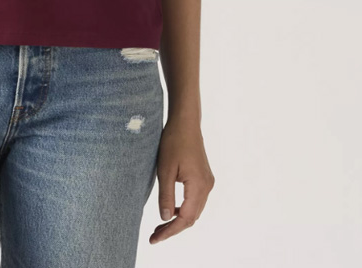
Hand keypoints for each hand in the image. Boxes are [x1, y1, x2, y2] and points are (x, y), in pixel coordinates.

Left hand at [148, 117, 214, 244]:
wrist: (185, 122)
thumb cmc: (173, 141)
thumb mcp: (165, 169)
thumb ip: (166, 195)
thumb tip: (165, 219)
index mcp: (198, 186)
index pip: (185, 218)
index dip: (170, 231)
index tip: (155, 239)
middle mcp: (207, 187)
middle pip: (191, 217)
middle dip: (173, 228)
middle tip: (155, 235)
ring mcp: (207, 182)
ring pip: (194, 210)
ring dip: (178, 219)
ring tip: (160, 226)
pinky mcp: (204, 177)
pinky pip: (195, 200)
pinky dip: (183, 209)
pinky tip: (171, 209)